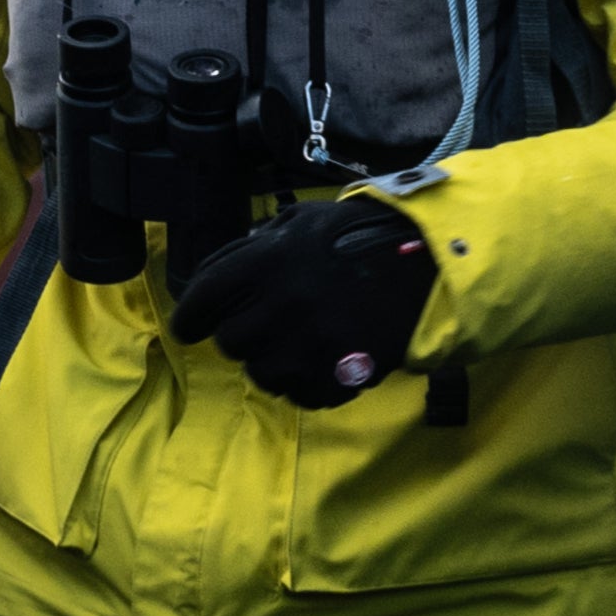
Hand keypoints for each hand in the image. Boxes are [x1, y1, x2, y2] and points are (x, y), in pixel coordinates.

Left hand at [169, 196, 437, 405]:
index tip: (188, 327)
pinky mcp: (338, 377)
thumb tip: (223, 270)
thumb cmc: (359, 237)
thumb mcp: (303, 221)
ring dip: (270, 361)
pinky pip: (299, 394)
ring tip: (293, 344)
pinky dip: (303, 382)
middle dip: (239, 334)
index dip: (189, 317)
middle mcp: (283, 306)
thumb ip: (259, 244)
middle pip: (230, 341)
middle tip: (258, 326)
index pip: (202, 300)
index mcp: (268, 262)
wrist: (427, 267)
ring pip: (260, 374)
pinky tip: (318, 360)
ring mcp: (311, 346)